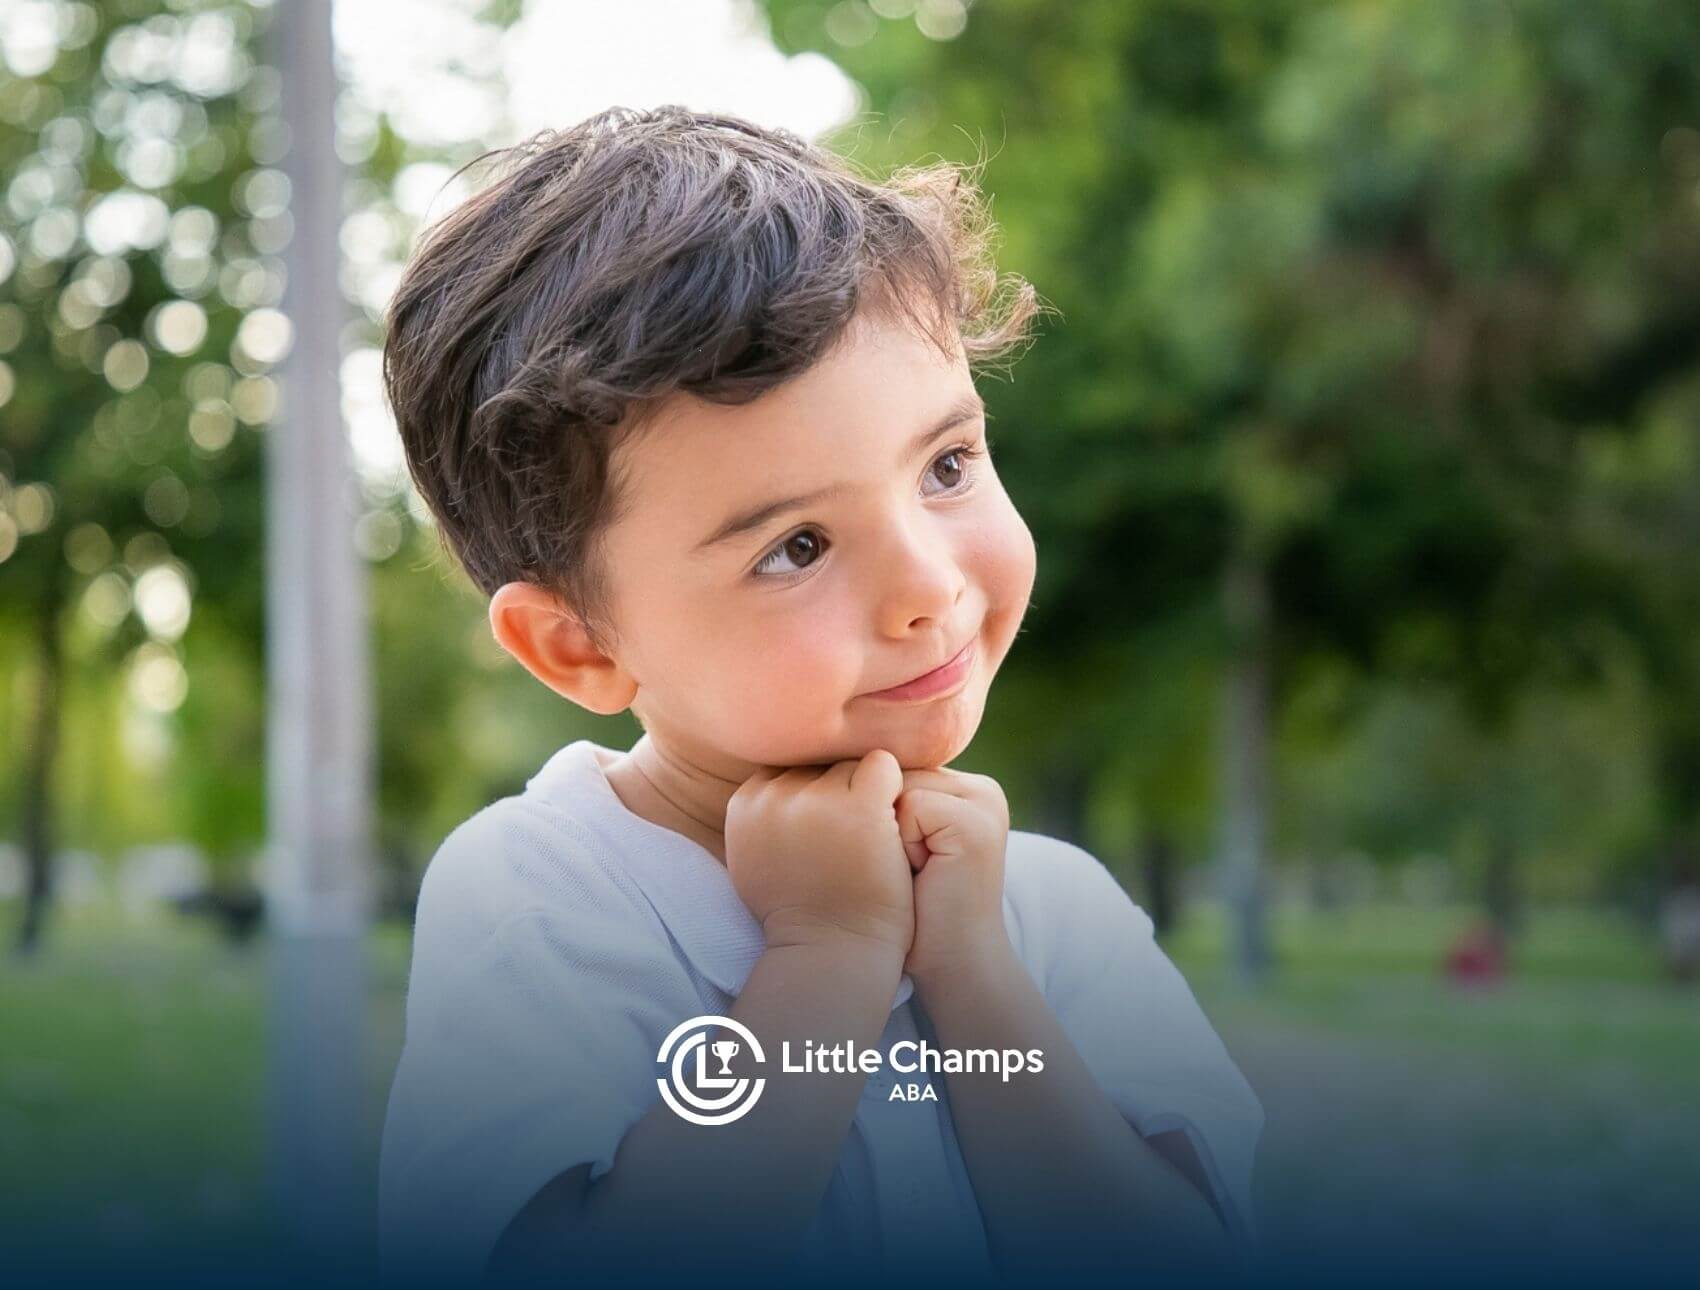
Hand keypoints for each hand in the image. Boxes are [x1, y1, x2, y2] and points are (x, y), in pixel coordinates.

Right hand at [725, 749, 914, 961]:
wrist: (831, 950)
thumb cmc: (801, 913)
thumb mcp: (754, 860)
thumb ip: (761, 817)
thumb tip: (776, 782)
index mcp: (745, 804)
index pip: (788, 770)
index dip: (813, 798)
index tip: (826, 834)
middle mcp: (774, 795)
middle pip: (819, 765)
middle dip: (837, 793)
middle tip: (851, 838)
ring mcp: (816, 799)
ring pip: (850, 764)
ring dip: (866, 793)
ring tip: (871, 838)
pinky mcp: (860, 806)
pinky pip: (883, 766)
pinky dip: (893, 789)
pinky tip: (893, 825)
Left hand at [895, 767, 1011, 992]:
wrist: (954, 963)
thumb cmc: (916, 909)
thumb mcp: (904, 843)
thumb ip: (893, 800)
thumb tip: (838, 763)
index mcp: (967, 789)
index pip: (897, 767)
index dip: (879, 812)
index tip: (901, 857)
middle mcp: (982, 789)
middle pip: (896, 772)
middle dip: (883, 820)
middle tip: (913, 868)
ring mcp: (985, 803)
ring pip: (900, 785)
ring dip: (891, 831)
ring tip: (917, 870)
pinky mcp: (976, 824)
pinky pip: (910, 805)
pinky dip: (904, 844)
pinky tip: (923, 873)